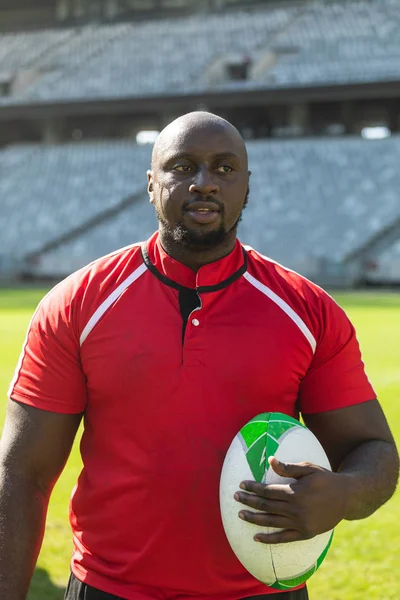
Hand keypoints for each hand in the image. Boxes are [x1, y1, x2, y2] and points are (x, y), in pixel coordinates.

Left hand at [234, 456, 348, 543]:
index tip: (242, 484)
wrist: (347, 497)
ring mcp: (300, 523)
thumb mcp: (308, 468)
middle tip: (235, 497)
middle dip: (249, 501)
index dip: (253, 488)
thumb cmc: (325, 479)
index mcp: (295, 492)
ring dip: (254, 518)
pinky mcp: (305, 533)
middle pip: (266, 505)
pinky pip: (284, 538)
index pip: (267, 490)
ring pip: (271, 521)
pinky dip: (269, 538)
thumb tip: (271, 460)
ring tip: (241, 514)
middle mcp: (296, 509)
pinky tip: (257, 537)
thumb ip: (288, 468)